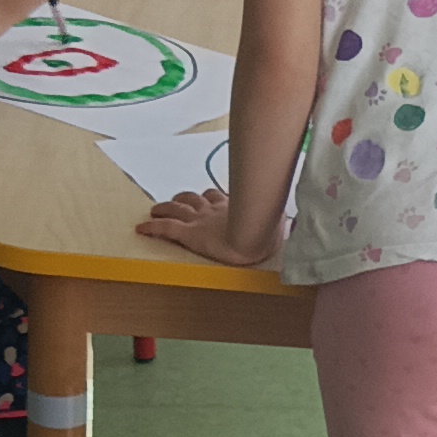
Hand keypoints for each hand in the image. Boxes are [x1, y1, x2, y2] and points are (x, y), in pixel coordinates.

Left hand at [135, 184, 279, 268]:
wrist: (253, 240)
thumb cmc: (266, 231)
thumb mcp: (276, 222)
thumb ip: (279, 220)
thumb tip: (296, 220)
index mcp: (231, 207)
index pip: (215, 196)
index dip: (208, 197)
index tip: (207, 197)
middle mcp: (212, 210)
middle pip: (192, 198)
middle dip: (183, 199)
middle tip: (175, 201)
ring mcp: (199, 221)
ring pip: (176, 208)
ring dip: (164, 207)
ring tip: (156, 209)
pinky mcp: (189, 233)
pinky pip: (165, 228)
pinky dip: (151, 227)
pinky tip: (140, 228)